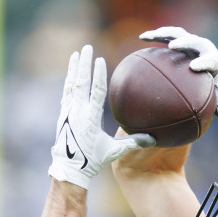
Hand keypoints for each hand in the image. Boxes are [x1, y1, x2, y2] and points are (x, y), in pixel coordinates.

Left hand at [49, 44, 154, 189]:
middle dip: (84, 64)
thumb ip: (132, 143)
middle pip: (82, 83)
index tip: (99, 60)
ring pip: (72, 85)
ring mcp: (69, 112)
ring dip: (74, 68)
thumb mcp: (114, 152)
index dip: (98, 75)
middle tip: (87, 47)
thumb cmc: (92, 161)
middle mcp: (78, 112)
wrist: (69, 169)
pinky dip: (68, 81)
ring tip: (76, 54)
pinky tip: (71, 73)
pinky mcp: (63, 115)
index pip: (96, 92)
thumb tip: (154, 139)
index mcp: (91, 119)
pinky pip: (66, 93)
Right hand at [139, 27, 217, 117]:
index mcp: (215, 60)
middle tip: (172, 46)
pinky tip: (143, 37)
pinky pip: (167, 34)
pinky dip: (156, 34)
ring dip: (166, 33)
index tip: (193, 67)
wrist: (207, 68)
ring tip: (154, 36)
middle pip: (195, 41)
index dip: (204, 62)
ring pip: (179, 33)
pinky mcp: (180, 37)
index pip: (212, 60)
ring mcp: (191, 41)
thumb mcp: (215, 93)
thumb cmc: (211, 84)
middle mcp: (204, 47)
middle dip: (184, 42)